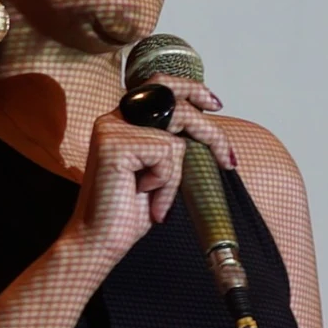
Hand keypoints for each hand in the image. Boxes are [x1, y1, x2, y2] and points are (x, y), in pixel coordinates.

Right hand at [69, 75, 235, 259]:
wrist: (100, 241)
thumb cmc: (127, 211)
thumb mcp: (159, 170)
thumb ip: (171, 143)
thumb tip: (206, 127)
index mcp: (122, 121)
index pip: (160, 85)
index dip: (191, 89)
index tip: (216, 104)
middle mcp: (114, 119)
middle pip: (176, 105)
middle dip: (210, 133)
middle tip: (228, 161)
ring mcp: (112, 129)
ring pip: (175, 140)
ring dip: (174, 175)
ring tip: (156, 196)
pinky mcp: (115, 145)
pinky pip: (166, 154)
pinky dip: (165, 182)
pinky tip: (143, 194)